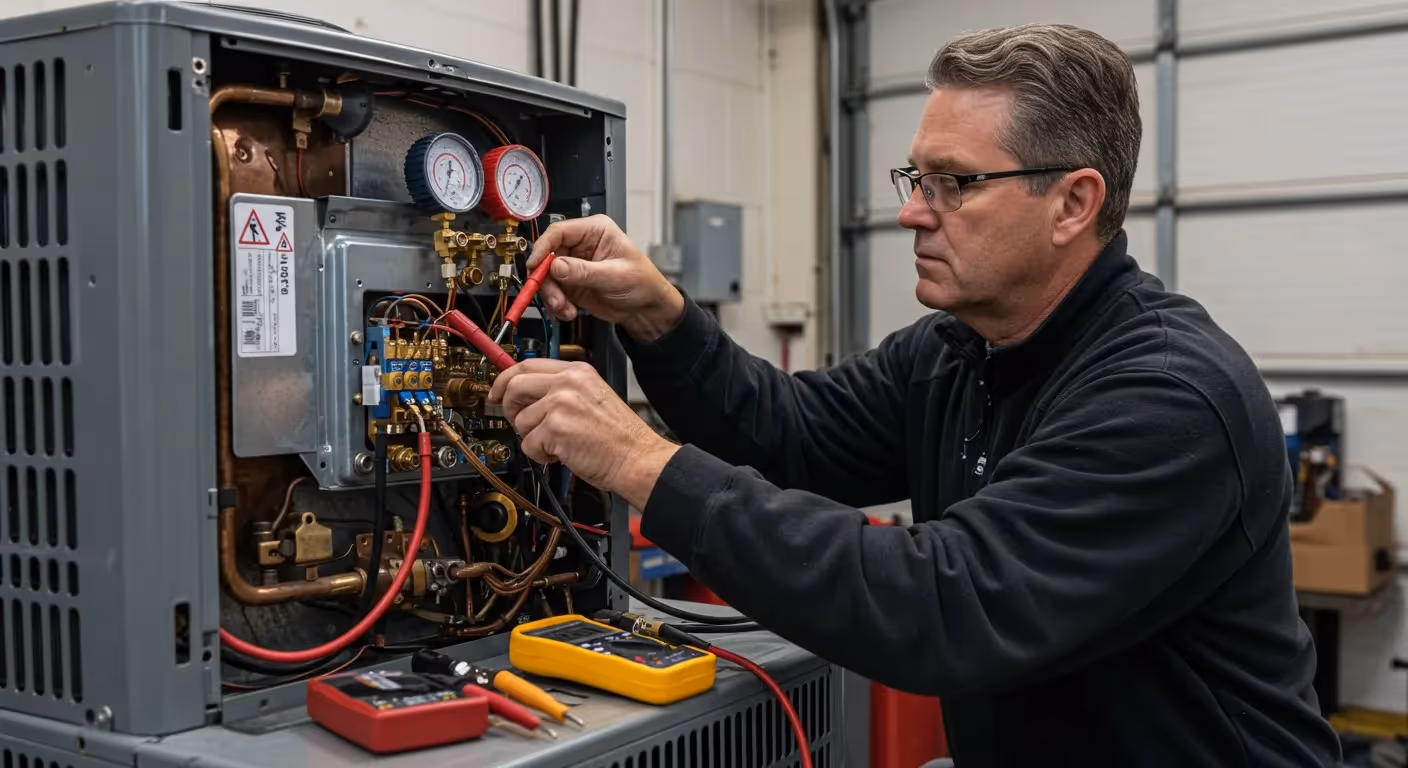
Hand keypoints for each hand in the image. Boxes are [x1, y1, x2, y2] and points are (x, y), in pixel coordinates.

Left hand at [489, 359, 679, 507]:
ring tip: (558, 443)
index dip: (505, 379)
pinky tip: (562, 454)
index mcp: (578, 371)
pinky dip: (541, 456)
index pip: (527, 364)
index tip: (496, 391)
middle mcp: (568, 383)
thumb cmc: (619, 436)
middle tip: (521, 423)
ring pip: (519, 420)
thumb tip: (524, 394)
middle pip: (514, 386)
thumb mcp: (592, 396)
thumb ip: (561, 389)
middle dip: (509, 408)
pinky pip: (528, 445)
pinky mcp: (556, 429)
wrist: (638, 458)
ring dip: (533, 438)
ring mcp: (561, 404)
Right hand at [526, 215, 684, 341]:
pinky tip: (568, 311)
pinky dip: (556, 304)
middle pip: (548, 255)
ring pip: (546, 276)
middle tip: (553, 297)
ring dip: (551, 295)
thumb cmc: (642, 283)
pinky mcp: (571, 283)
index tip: (536, 266)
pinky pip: (552, 291)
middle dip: (546, 279)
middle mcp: (581, 245)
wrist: (646, 309)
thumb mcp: (615, 275)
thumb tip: (557, 266)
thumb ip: (584, 271)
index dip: (543, 247)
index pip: (559, 232)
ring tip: (564, 308)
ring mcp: (574, 265)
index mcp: (595, 230)